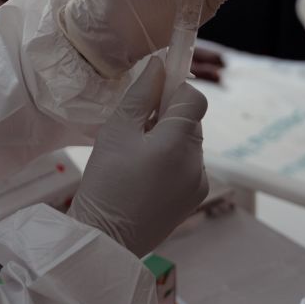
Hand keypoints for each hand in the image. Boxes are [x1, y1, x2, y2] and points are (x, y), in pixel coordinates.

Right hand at [68, 55, 208, 256]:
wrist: (105, 238)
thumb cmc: (105, 181)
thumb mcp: (116, 130)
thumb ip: (141, 95)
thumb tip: (158, 65)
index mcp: (180, 142)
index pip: (194, 97)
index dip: (174, 89)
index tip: (151, 94)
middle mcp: (198, 162)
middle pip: (190, 121)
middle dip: (166, 116)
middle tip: (133, 129)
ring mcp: (199, 182)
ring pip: (189, 143)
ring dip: (168, 139)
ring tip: (135, 156)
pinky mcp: (194, 198)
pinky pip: (188, 166)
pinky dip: (171, 161)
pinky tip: (145, 175)